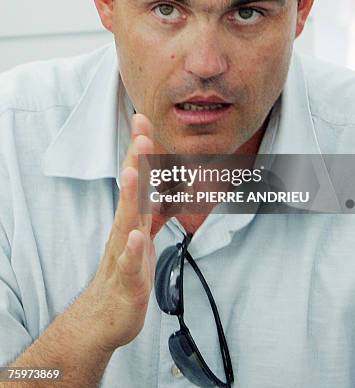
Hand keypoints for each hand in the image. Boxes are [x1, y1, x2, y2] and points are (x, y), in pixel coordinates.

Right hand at [86, 113, 162, 351]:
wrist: (107, 316)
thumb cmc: (126, 271)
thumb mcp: (142, 234)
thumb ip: (151, 210)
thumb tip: (165, 187)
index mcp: (131, 218)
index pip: (136, 178)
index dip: (140, 150)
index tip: (143, 119)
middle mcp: (124, 228)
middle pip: (131, 191)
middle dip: (136, 161)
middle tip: (141, 132)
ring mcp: (123, 252)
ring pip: (126, 220)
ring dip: (130, 196)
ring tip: (131, 172)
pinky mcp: (127, 279)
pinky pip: (129, 263)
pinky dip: (132, 248)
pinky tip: (136, 236)